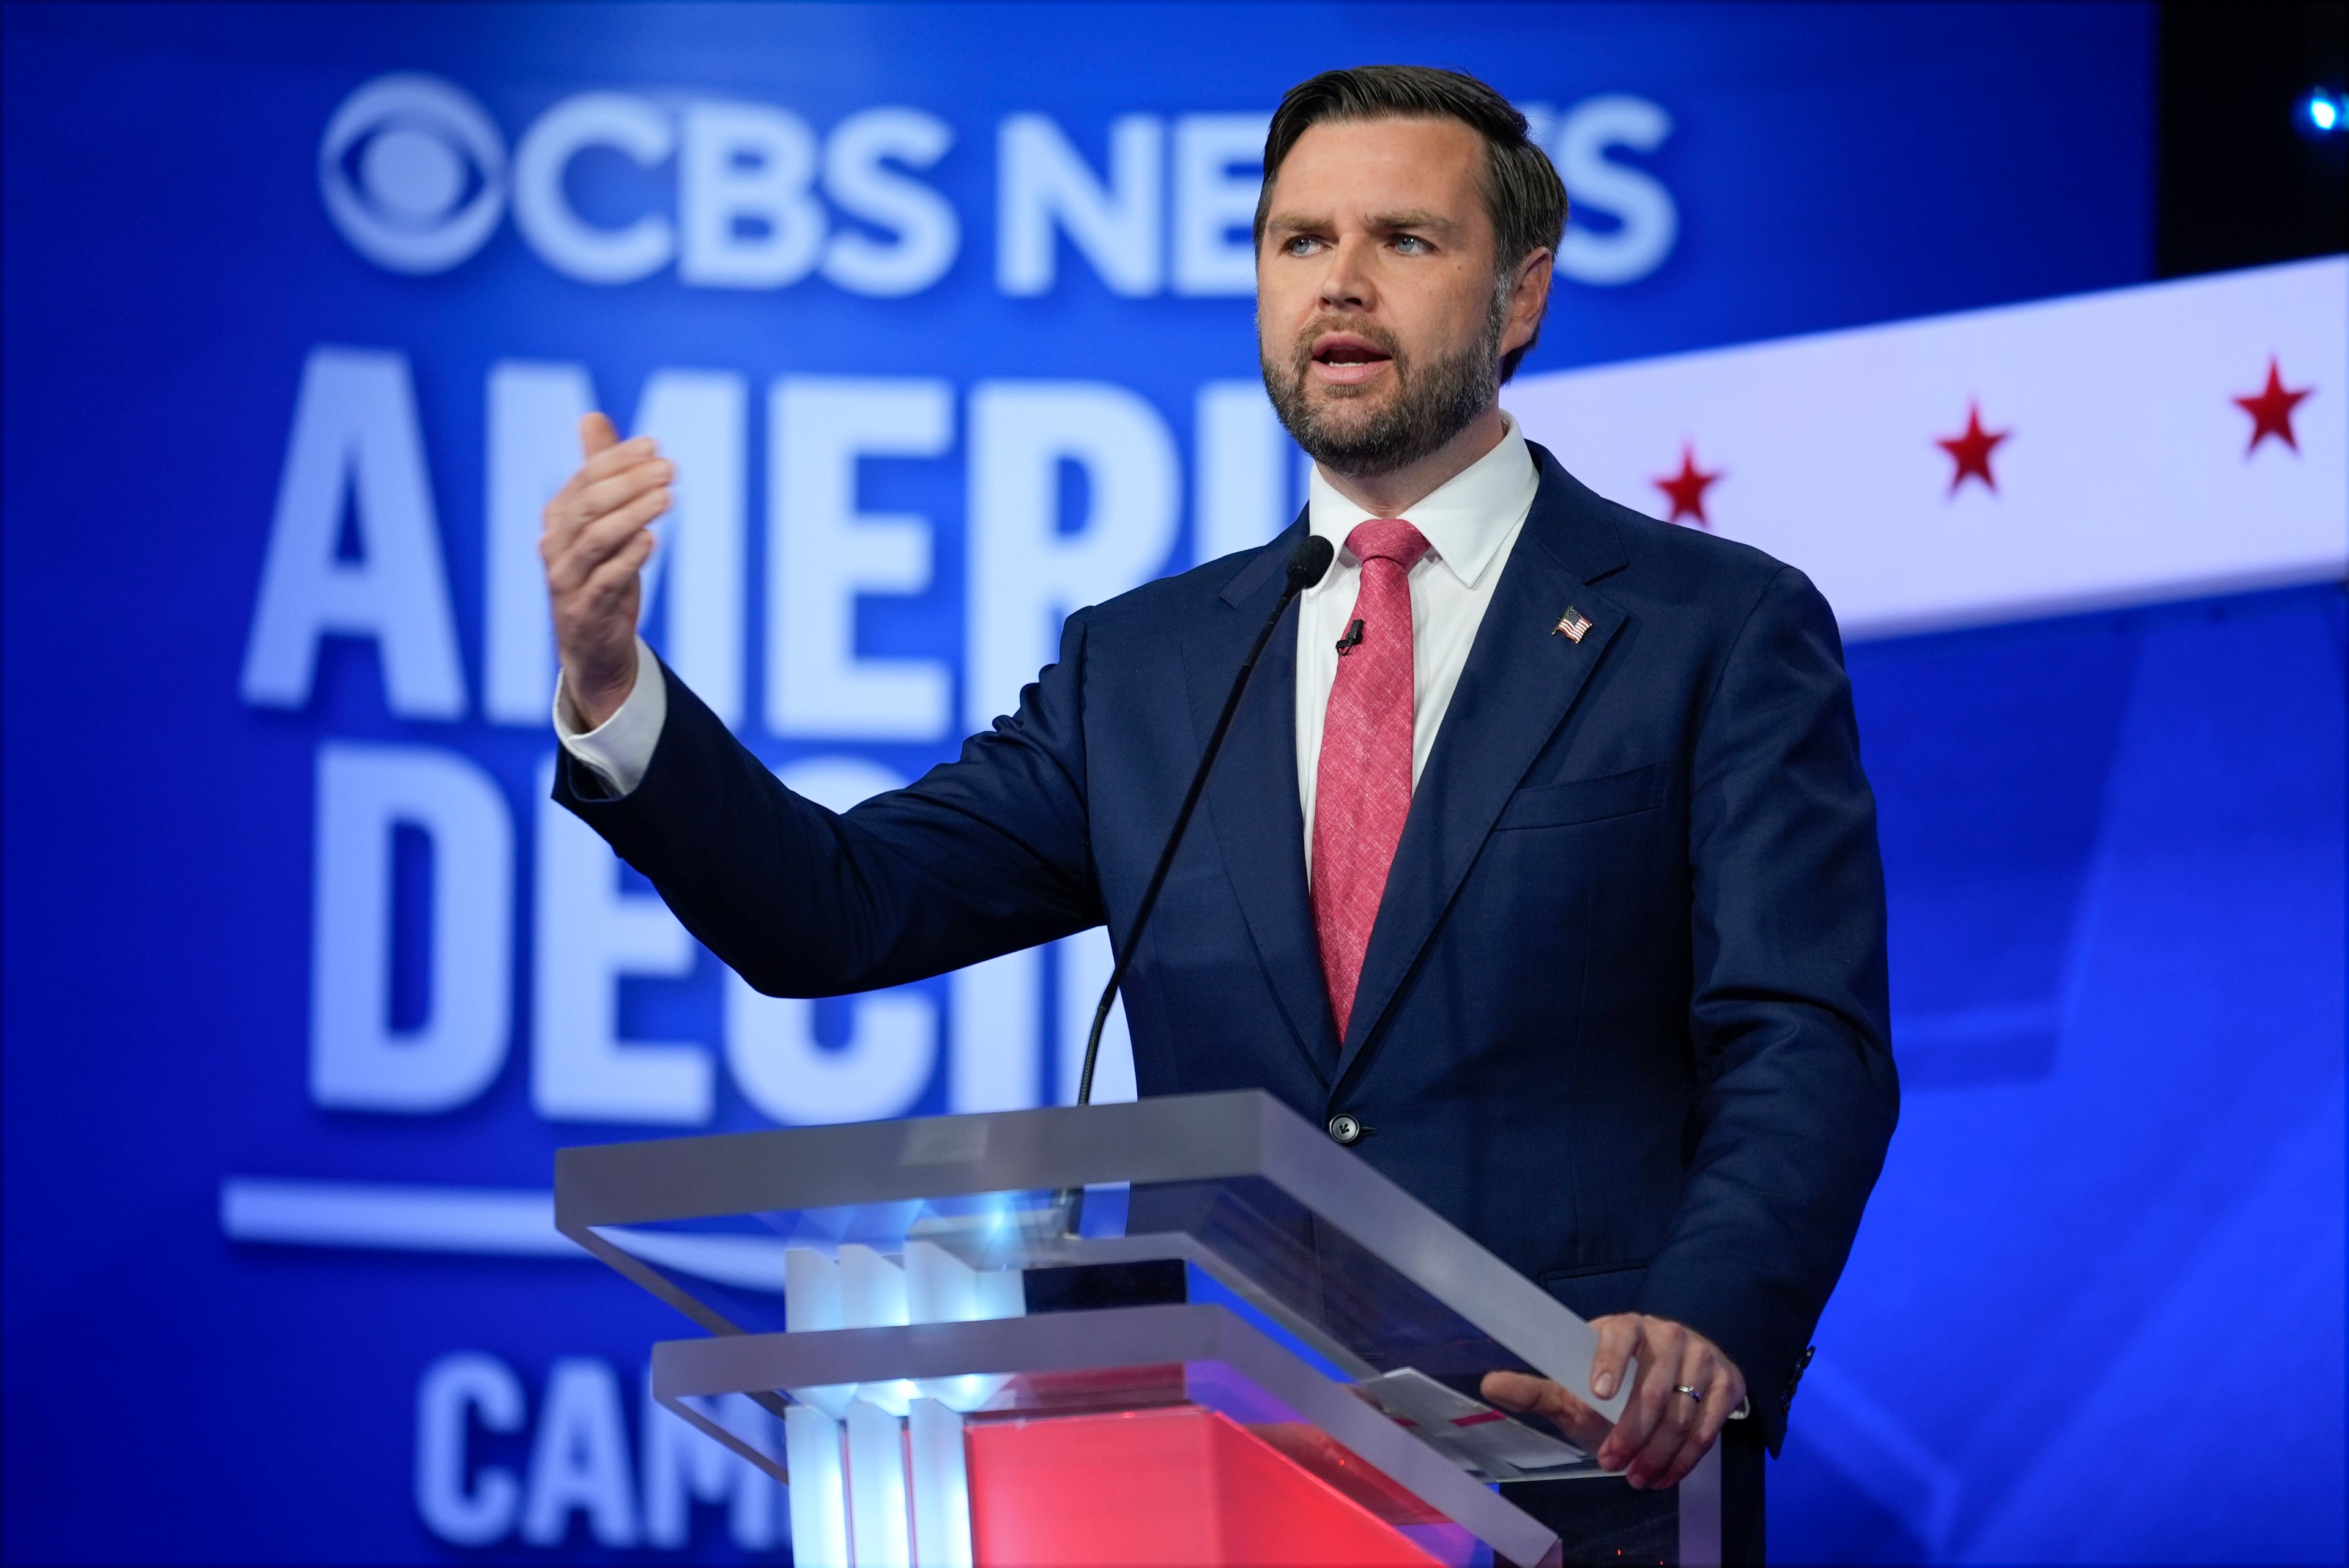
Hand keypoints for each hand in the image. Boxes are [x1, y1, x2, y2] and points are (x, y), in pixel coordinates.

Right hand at [542, 412, 670, 728]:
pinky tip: (651, 539)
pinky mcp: (584, 612)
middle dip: (629, 482)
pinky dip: (627, 560)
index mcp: (558, 519)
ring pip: (595, 541)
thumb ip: (598, 473)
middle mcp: (555, 547)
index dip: (617, 459)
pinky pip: (604, 582)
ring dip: (632, 515)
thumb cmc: (599, 576)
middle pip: (589, 506)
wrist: (592, 648)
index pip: (585, 480)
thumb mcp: (600, 523)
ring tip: (666, 496)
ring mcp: (567, 581)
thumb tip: (592, 416)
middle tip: (669, 467)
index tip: (654, 444)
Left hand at [1480, 1313, 1743, 1489]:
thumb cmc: (1615, 1380)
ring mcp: (1701, 1356)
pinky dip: (1687, 1457)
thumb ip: (1536, 1388)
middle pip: (1654, 1389)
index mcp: (1625, 1327)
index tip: (1596, 1396)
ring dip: (1659, 1453)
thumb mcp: (1574, 1383)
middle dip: (1631, 1434)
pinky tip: (1666, 1475)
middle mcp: (1667, 1335)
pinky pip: (1709, 1425)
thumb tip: (1488, 1385)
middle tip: (1610, 1464)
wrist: (1676, 1373)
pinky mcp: (1727, 1382)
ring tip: (1638, 1478)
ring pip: (1682, 1413)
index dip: (1610, 1363)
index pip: (1619, 1337)